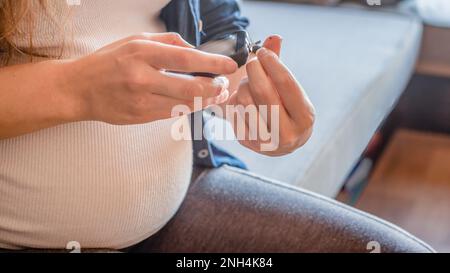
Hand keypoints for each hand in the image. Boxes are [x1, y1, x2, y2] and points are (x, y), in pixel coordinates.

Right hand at [62, 32, 236, 124]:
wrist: (79, 89)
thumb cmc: (109, 61)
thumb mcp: (135, 40)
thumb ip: (167, 42)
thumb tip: (195, 50)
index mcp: (141, 53)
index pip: (186, 58)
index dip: (212, 63)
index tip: (229, 65)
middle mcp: (142, 77)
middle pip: (190, 87)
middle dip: (214, 88)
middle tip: (224, 85)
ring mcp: (141, 100)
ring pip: (184, 104)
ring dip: (205, 100)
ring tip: (216, 94)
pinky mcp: (140, 117)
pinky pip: (173, 114)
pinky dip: (188, 107)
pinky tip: (196, 102)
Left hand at [227, 36, 314, 155]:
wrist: (280, 141)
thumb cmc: (286, 107)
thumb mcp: (289, 89)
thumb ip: (280, 64)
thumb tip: (274, 37)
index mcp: (305, 117)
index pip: (286, 83)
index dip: (272, 63)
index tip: (263, 52)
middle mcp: (288, 133)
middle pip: (264, 92)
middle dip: (254, 71)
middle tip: (251, 61)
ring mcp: (267, 142)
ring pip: (245, 102)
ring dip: (243, 85)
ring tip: (247, 82)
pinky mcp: (248, 143)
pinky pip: (234, 112)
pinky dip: (235, 99)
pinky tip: (242, 97)